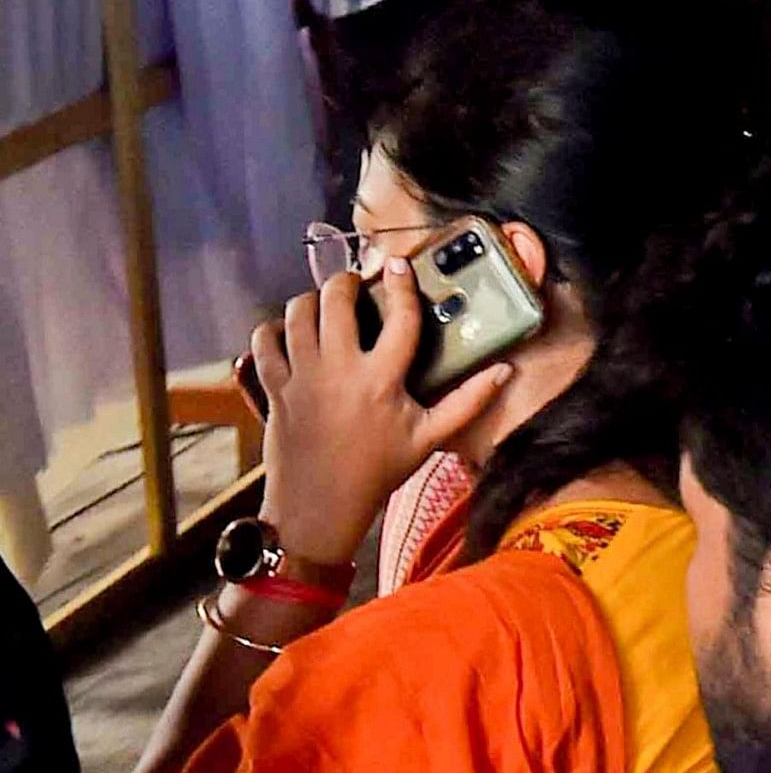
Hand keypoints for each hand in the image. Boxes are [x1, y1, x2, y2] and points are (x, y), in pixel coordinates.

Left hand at [250, 267, 511, 566]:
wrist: (318, 508)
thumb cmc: (377, 472)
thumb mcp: (428, 439)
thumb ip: (467, 402)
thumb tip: (504, 372)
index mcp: (381, 380)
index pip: (400, 316)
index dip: (402, 283)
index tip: (400, 263)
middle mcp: (339, 370)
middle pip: (335, 300)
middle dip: (346, 282)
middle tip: (356, 285)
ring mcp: (301, 377)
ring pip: (297, 313)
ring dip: (310, 300)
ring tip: (324, 304)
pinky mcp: (274, 389)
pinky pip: (263, 342)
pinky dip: (272, 329)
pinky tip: (288, 333)